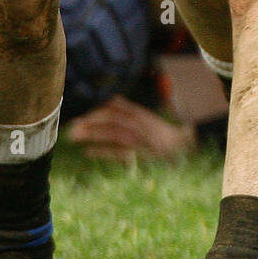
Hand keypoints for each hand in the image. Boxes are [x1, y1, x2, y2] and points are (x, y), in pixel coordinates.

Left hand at [66, 96, 197, 162]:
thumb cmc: (162, 135)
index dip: (96, 106)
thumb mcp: (145, 119)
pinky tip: (88, 152)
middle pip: (111, 118)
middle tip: (70, 124)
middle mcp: (140, 124)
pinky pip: (120, 153)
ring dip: (93, 134)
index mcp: (139, 114)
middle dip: (90, 120)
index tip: (78, 108)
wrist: (187, 148)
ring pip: (113, 134)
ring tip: (74, 136)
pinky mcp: (142, 155)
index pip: (115, 106)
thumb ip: (127, 111)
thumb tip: (107, 102)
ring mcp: (141, 139)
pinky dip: (103, 152)